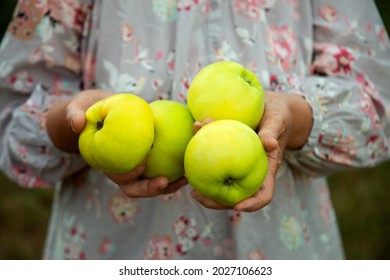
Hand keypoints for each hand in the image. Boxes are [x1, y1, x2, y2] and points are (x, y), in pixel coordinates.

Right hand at [47, 90, 188, 196]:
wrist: (101, 110)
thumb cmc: (90, 110)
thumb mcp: (79, 108)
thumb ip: (75, 115)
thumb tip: (77, 123)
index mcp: (107, 163)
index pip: (117, 176)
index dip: (128, 174)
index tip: (142, 161)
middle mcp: (122, 170)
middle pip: (136, 188)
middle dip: (150, 189)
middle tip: (165, 181)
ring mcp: (136, 168)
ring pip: (152, 184)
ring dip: (169, 185)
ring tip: (185, 178)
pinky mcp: (149, 160)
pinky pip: (163, 168)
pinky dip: (175, 169)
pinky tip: (188, 159)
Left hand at [191, 91, 312, 211]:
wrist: (270, 106)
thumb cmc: (278, 115)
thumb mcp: (278, 121)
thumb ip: (272, 132)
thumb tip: (270, 144)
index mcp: (267, 169)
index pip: (263, 194)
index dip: (252, 204)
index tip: (237, 207)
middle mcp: (251, 170)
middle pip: (236, 194)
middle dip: (216, 200)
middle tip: (196, 194)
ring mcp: (238, 163)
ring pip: (221, 179)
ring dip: (204, 181)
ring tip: (186, 179)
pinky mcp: (228, 152)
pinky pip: (215, 158)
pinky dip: (202, 154)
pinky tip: (191, 142)